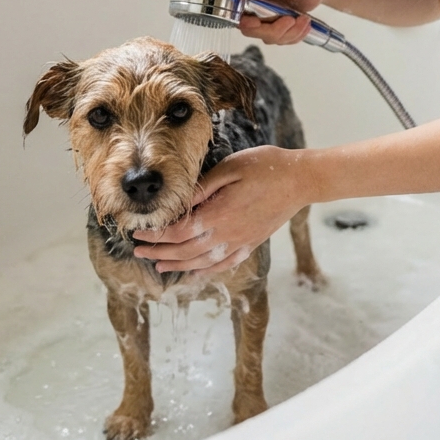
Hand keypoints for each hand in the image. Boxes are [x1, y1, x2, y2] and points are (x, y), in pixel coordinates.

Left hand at [131, 146, 311, 273]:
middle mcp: (227, 234)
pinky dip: (205, 272)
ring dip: (177, 265)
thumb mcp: (231, 167)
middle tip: (139, 250)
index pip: (178, 232)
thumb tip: (178, 202)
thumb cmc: (267, 166)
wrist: (301, 180)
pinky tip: (194, 273)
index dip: (156, 234)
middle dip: (159, 251)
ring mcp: (240, 242)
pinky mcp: (251, 244)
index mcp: (219, 214)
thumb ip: (203, 187)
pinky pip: (224, 265)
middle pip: (184, 251)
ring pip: (201, 262)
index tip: (138, 232)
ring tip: (158, 265)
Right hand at [231, 0, 332, 44]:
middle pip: (247, 25)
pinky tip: (304, 24)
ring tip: (302, 20)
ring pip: (264, 35)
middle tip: (290, 21)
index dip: (240, 16)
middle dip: (271, 29)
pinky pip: (277, 38)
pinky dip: (293, 35)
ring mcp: (262, 11)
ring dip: (286, 33)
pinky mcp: (273, 21)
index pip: (232, 2)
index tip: (256, 21)